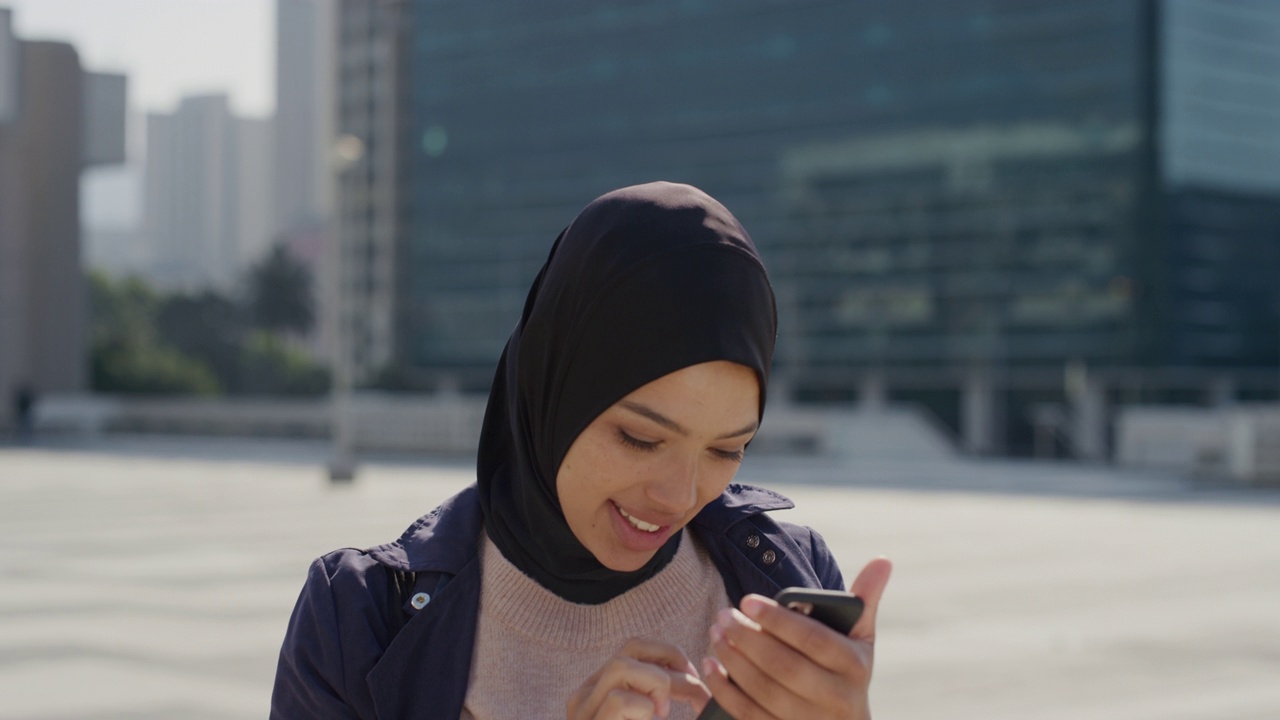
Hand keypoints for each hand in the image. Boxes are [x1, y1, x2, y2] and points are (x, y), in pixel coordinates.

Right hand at [568, 638, 711, 719]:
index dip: (668, 653)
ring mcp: (582, 710)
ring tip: (664, 711)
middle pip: (629, 648)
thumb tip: (694, 680)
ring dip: (656, 684)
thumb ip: (658, 700)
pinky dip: (644, 709)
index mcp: (599, 689)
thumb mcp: (649, 717)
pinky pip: (619, 699)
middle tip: (695, 688)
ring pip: (621, 666)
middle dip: (669, 661)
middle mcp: (585, 695)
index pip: (633, 647)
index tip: (693, 674)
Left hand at [701, 558, 892, 718]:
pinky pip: (749, 715)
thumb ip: (864, 599)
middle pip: (785, 667)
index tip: (747, 601)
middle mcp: (836, 699)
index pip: (814, 640)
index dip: (779, 620)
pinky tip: (710, 666)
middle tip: (723, 615)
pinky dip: (724, 691)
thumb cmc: (847, 671)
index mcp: (854, 666)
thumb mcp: (860, 639)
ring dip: (733, 661)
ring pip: (764, 692)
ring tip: (715, 634)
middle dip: (748, 639)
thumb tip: (883, 560)